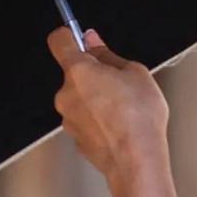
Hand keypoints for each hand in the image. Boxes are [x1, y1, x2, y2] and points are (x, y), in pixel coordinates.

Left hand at [45, 26, 169, 183]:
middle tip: (118, 81)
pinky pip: (85, 120)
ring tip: (123, 108)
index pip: (58, 41)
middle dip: (92, 74)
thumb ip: (108, 55)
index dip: (68, 35)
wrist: (137, 161)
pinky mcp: (76, 139)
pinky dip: (97, 119)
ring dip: (95, 98)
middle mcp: (66, 94)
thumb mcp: (135, 73)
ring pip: (79, 98)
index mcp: (78, 71)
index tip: (77, 36)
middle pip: (73, 73)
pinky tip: (118, 124)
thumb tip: (94, 42)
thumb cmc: (138, 118)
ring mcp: (68, 119)